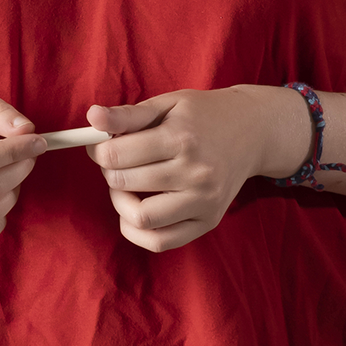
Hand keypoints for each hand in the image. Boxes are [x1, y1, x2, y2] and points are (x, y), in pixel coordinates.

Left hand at [85, 86, 311, 252]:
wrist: (253, 131)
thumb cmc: (204, 114)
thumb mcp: (168, 103)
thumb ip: (128, 114)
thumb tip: (91, 117)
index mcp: (181, 138)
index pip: (117, 155)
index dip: (98, 150)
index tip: (99, 145)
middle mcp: (195, 173)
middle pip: (125, 184)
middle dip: (109, 173)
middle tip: (115, 162)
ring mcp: (204, 201)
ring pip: (141, 219)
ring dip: (121, 204)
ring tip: (126, 186)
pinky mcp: (209, 221)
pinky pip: (162, 241)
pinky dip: (138, 232)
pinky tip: (136, 211)